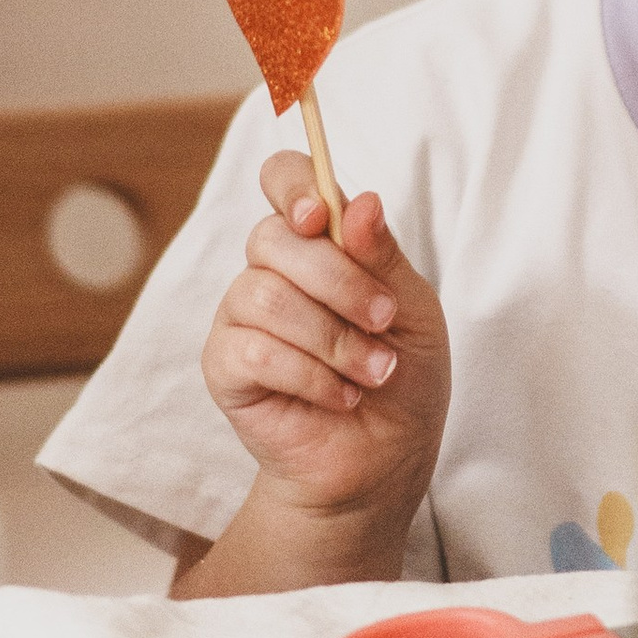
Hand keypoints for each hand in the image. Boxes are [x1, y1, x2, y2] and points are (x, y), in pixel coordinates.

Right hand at [184, 149, 450, 587]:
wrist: (384, 458)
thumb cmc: (401, 374)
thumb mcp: (413, 308)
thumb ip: (382, 256)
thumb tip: (362, 202)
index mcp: (319, 240)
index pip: (284, 179)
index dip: (292, 185)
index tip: (320, 215)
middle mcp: (272, 270)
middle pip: (272, 238)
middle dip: (339, 281)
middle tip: (384, 320)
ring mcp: (241, 317)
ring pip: (264, 296)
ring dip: (333, 338)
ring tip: (373, 372)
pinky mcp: (225, 367)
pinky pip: (252, 351)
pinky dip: (309, 375)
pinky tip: (340, 396)